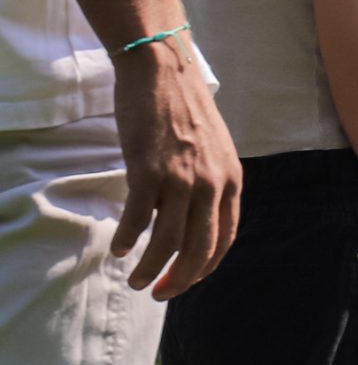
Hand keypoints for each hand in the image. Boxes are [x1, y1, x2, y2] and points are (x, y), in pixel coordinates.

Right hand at [111, 43, 243, 299]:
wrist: (165, 71)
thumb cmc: (185, 109)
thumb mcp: (214, 150)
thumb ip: (209, 183)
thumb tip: (193, 219)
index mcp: (231, 181)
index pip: (224, 239)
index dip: (205, 267)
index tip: (186, 281)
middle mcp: (211, 184)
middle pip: (198, 248)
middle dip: (179, 279)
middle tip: (159, 293)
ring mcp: (181, 179)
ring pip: (167, 241)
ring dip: (149, 268)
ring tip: (134, 280)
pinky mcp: (148, 171)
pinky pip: (138, 219)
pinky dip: (127, 239)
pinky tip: (118, 248)